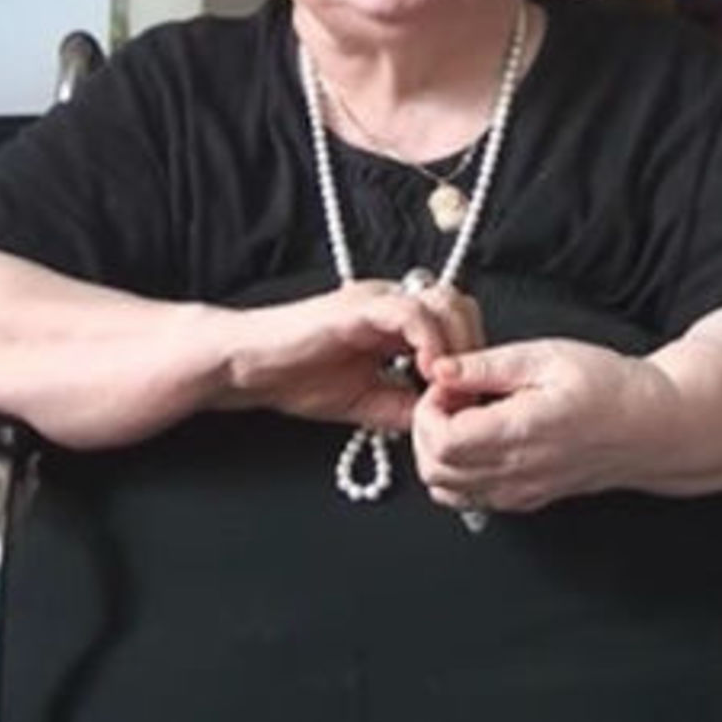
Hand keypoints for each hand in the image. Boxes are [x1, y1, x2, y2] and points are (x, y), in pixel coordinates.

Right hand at [221, 280, 483, 431]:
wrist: (247, 367)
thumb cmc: (295, 379)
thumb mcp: (365, 402)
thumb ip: (404, 406)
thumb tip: (443, 421)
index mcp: (396, 322)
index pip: (455, 322)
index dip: (472, 356)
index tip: (473, 395)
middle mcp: (392, 301)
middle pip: (459, 305)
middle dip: (474, 346)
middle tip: (468, 389)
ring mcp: (377, 299)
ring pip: (443, 301)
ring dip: (457, 343)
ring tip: (449, 383)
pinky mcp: (358, 306)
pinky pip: (410, 312)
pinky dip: (428, 340)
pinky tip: (427, 372)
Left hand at [411, 338, 680, 511]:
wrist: (653, 425)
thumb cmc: (610, 386)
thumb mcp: (547, 356)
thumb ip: (487, 365)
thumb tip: (441, 369)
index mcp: (519, 432)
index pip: (441, 440)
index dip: (428, 409)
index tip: (447, 384)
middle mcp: (517, 472)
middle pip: (435, 471)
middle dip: (426, 429)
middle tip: (452, 397)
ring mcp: (522, 492)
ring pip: (447, 491)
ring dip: (439, 453)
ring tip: (465, 416)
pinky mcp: (528, 498)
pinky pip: (473, 498)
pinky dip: (459, 471)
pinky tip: (480, 437)